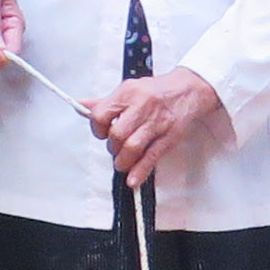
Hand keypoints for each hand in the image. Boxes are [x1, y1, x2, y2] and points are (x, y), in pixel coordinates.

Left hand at [86, 67, 224, 185]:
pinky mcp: (169, 136)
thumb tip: (80, 106)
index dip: (97, 129)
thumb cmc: (156, 91)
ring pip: (133, 147)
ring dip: (123, 161)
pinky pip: (152, 157)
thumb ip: (104, 102)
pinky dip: (140, 171)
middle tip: (115, 149)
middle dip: (112, 147)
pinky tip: (133, 180)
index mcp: (127, 93)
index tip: (101, 134)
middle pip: (117, 134)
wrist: (188, 90)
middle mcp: (142, 107)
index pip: (101, 114)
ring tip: (122, 163)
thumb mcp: (128, 90)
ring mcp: (157, 123)